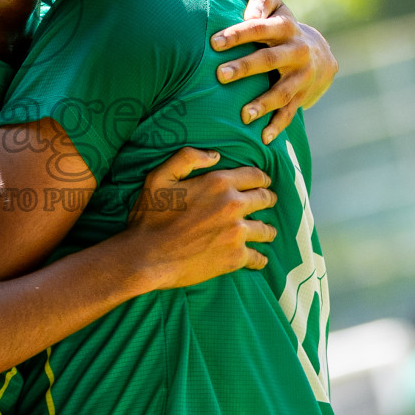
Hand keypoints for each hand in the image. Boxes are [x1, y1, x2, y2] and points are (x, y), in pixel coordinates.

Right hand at [117, 147, 276, 291]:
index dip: (262, 178)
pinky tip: (258, 259)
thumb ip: (187, 157)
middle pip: (265, 199)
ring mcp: (237, 233)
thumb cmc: (150, 217)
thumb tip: (216, 156)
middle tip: (267, 203)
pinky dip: (260, 258)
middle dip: (268, 199)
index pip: (255, 176)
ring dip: (267, 229)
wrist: (147, 257)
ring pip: (266, 229)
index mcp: (218, 182)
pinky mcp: (236, 258)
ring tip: (265, 231)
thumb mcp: (159, 176)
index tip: (263, 183)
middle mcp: (233, 205)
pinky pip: (259, 257)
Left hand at [212, 0, 338, 144]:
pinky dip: (277, 126)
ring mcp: (302, 77)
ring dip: (263, 103)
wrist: (321, 53)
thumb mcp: (278, 8)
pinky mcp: (303, 97)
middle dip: (245, 67)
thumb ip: (261, 3)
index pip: (260, 28)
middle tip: (220, 74)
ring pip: (282, 91)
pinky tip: (263, 138)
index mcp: (286, 28)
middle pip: (269, 60)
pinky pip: (289, 113)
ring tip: (244, 115)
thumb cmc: (282, 28)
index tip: (214, 43)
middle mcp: (297, 52)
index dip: (238, 34)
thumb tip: (248, 15)